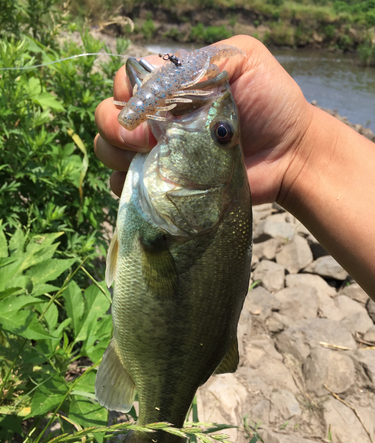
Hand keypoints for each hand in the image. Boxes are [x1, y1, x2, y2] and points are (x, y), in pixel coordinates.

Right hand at [94, 35, 313, 204]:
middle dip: (117, 128)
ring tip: (150, 161)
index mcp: (170, 87)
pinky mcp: (165, 185)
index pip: (125, 83)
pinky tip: (148, 186)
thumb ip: (200, 62)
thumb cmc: (270, 103)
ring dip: (118, 155)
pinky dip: (126, 186)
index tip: (152, 112)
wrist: (289, 154)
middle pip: (108, 117)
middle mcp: (157, 118)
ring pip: (110, 150)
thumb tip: (154, 90)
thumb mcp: (242, 61)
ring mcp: (158, 153)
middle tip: (151, 141)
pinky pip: (125, 186)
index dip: (129, 96)